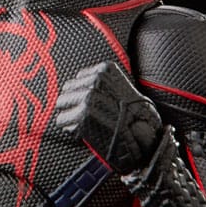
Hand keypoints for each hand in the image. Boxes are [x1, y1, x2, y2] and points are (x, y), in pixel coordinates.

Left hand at [55, 61, 162, 175]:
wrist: (144, 137)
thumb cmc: (135, 116)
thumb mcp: (120, 88)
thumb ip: (100, 84)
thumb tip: (75, 85)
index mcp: (105, 70)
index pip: (78, 78)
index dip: (84, 93)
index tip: (96, 104)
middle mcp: (95, 80)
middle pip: (67, 88)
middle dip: (74, 102)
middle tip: (89, 115)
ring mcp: (88, 97)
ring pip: (61, 103)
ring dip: (71, 115)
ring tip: (87, 123)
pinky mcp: (81, 115)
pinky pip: (62, 121)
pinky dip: (71, 128)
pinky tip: (86, 131)